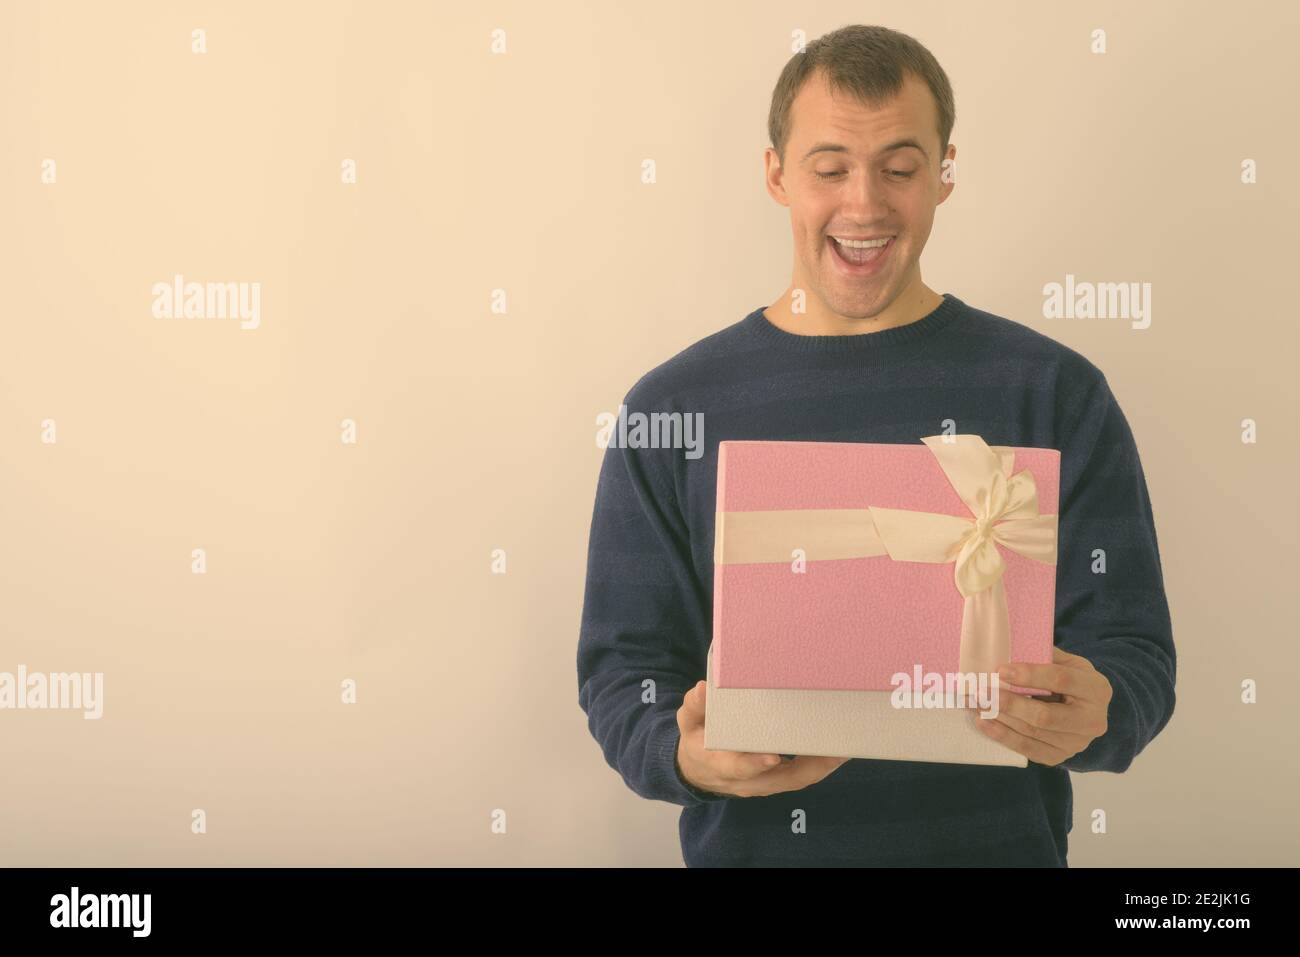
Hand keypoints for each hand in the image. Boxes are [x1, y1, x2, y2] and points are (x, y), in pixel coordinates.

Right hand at [675, 679, 849, 797]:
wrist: (699, 771)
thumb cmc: (696, 741)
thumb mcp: (688, 723)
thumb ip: (695, 707)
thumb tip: (703, 689)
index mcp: (722, 765)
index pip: (739, 767)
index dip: (755, 763)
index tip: (771, 755)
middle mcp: (748, 780)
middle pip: (784, 778)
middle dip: (812, 765)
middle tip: (837, 746)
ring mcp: (766, 783)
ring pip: (799, 779)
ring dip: (825, 764)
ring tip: (848, 743)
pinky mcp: (777, 780)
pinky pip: (803, 775)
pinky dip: (822, 763)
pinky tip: (840, 745)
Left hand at [975, 646, 1112, 765]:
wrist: (1086, 710)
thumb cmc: (1071, 679)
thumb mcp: (1067, 661)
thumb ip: (1044, 655)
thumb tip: (1008, 648)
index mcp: (1096, 689)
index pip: (1061, 680)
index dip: (1030, 675)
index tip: (1000, 670)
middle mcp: (1092, 721)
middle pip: (1045, 716)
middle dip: (1009, 703)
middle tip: (981, 691)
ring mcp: (1076, 743)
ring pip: (1031, 733)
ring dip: (998, 718)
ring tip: (975, 703)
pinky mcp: (1059, 756)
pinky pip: (1027, 749)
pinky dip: (1002, 735)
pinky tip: (983, 722)